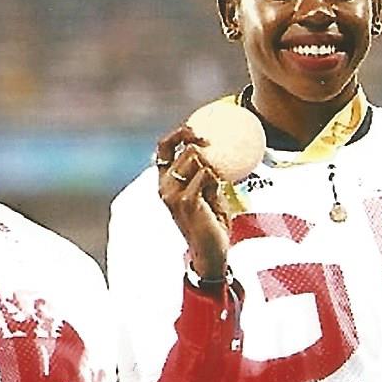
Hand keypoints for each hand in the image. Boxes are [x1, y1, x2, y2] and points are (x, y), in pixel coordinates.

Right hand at [154, 124, 228, 281]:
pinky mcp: (186, 201)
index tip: (196, 129)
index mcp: (166, 182)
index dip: (178, 133)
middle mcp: (165, 186)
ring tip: (217, 186)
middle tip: (216, 147)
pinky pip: (206, 174)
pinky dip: (216, 179)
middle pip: (184, 149)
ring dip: (213, 167)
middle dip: (202, 144)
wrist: (210, 252)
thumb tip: (217, 154)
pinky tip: (217, 192)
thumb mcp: (208, 194)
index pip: (163, 148)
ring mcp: (173, 194)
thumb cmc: (210, 224)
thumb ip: (206, 176)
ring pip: (196, 159)